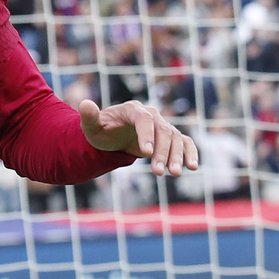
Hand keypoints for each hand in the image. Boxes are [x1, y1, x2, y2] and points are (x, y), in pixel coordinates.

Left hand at [79, 99, 198, 175]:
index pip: (144, 119)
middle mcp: (152, 115)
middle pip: (163, 130)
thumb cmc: (102, 131)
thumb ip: (89, 117)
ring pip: (175, 138)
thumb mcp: (92, 127)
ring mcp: (162, 126)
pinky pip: (184, 142)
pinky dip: (190, 152)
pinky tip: (193, 166)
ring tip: (174, 174)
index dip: (146, 134)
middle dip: (161, 152)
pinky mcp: (169, 137)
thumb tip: (85, 104)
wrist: (114, 135)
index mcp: (133, 110)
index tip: (146, 153)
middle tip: (157, 172)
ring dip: (176, 156)